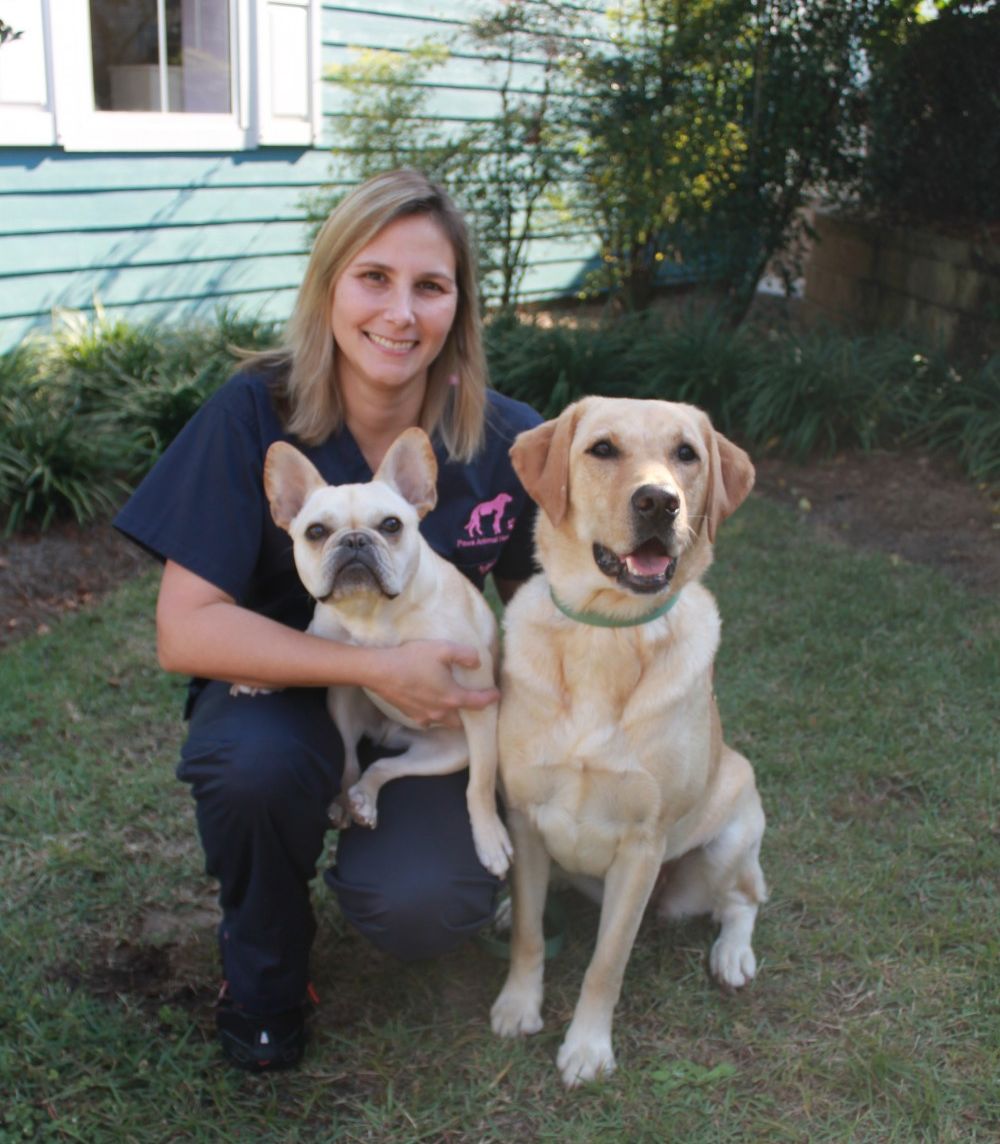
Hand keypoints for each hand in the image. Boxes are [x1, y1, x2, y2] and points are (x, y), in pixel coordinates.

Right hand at [365, 641, 498, 728]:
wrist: (380, 671)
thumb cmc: (413, 659)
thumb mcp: (443, 649)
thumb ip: (465, 655)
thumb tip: (477, 663)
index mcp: (452, 697)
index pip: (478, 702)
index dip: (490, 698)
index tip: (496, 694)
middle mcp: (440, 712)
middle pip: (461, 721)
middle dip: (469, 715)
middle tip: (471, 701)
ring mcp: (424, 716)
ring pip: (444, 722)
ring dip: (451, 716)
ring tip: (451, 703)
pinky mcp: (410, 715)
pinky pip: (428, 720)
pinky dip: (433, 715)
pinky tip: (430, 703)